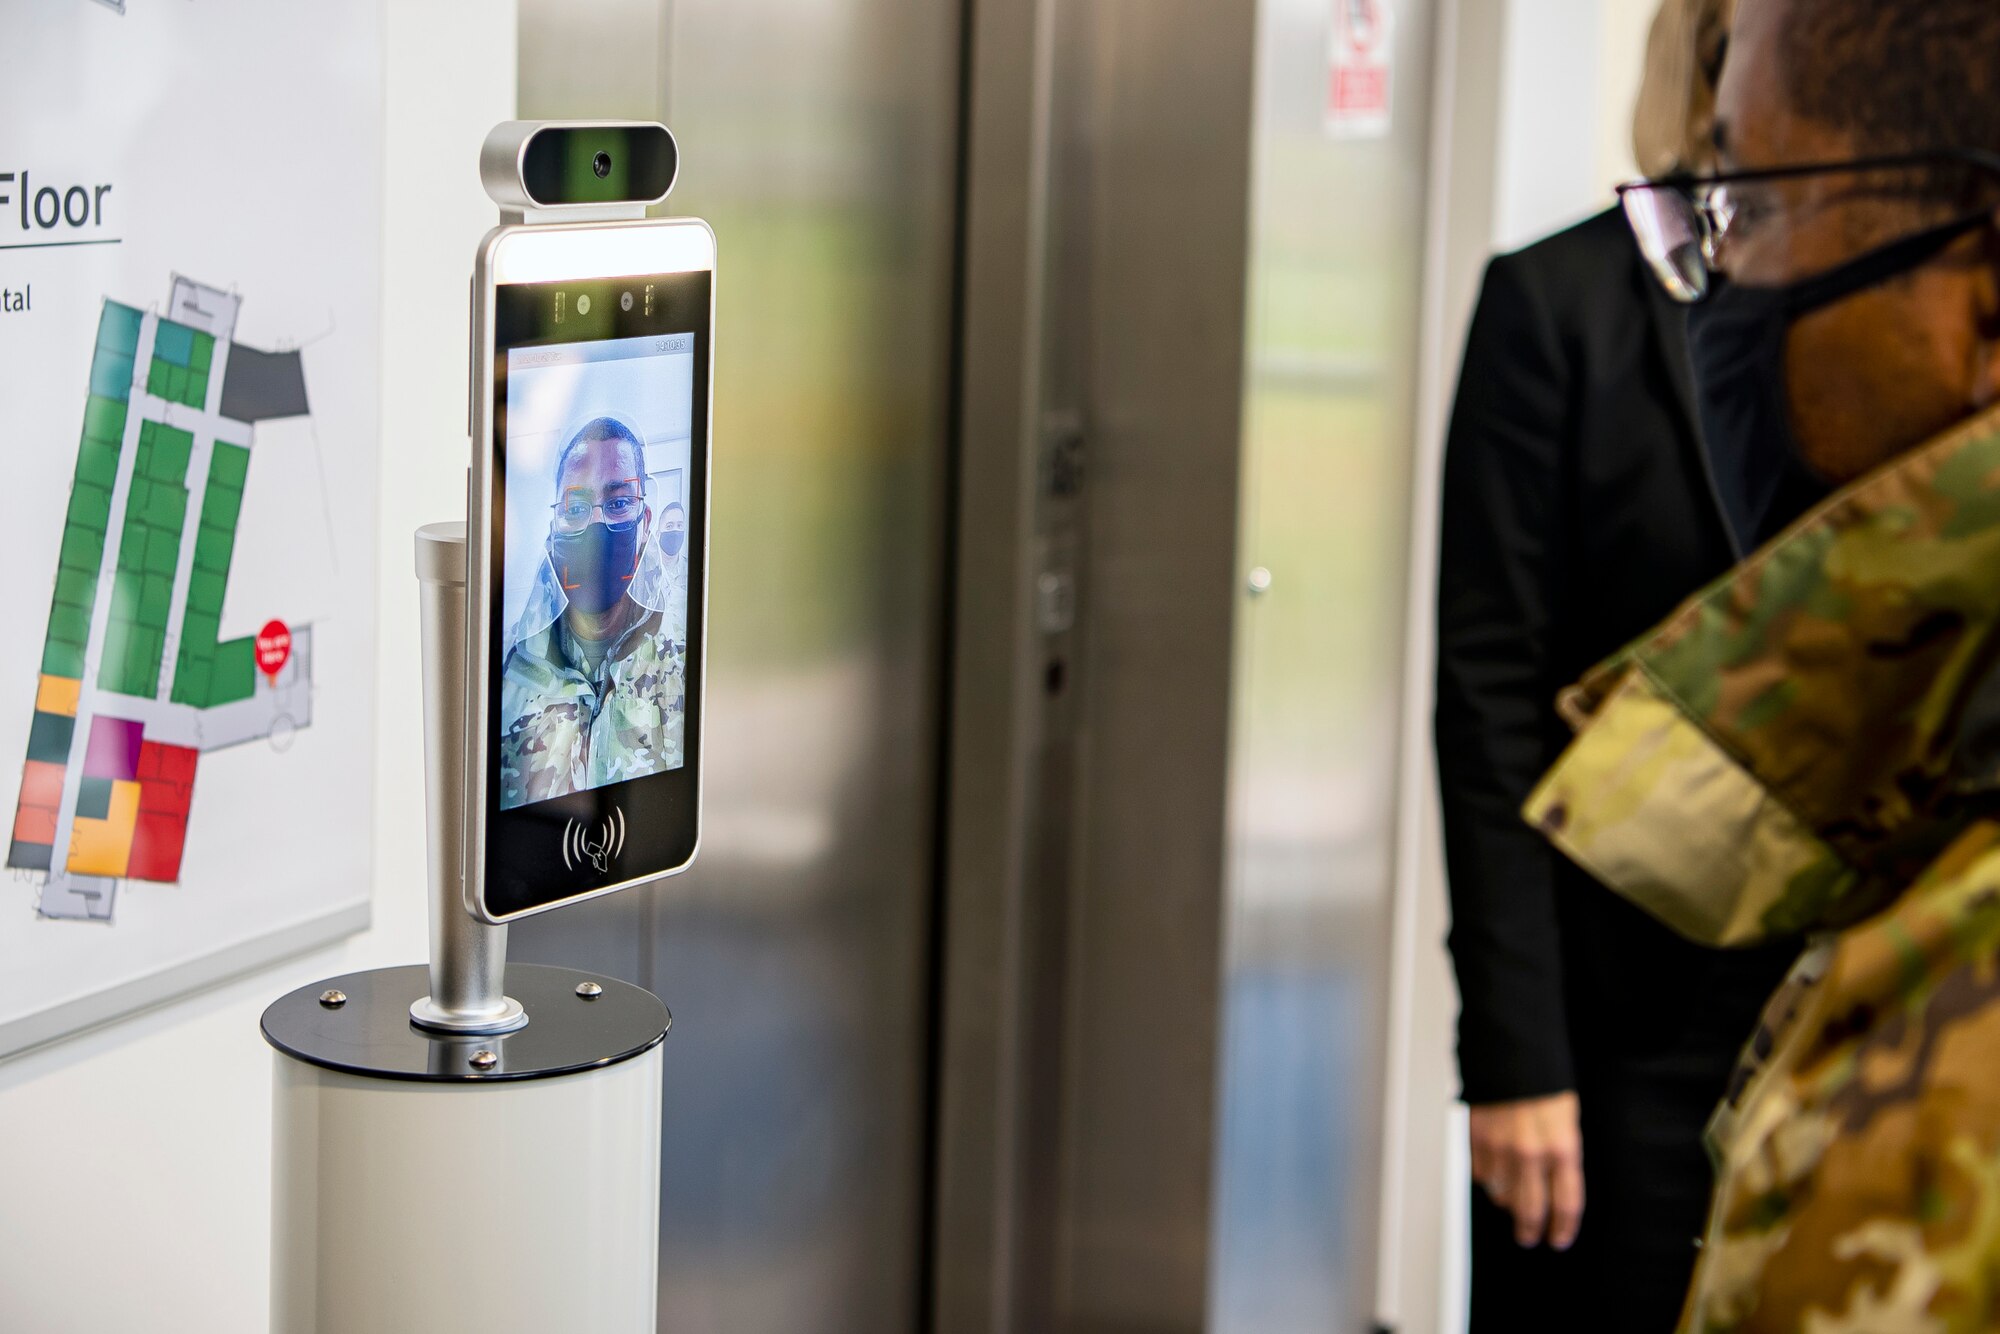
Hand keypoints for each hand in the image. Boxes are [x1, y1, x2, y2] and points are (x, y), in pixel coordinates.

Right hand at [1469, 1092, 1584, 1250]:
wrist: (1510, 1051)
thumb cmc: (1543, 1083)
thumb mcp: (1566, 1121)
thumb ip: (1560, 1156)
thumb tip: (1549, 1189)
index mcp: (1563, 1147)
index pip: (1567, 1203)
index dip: (1563, 1228)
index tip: (1558, 1239)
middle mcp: (1532, 1153)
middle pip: (1531, 1209)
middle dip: (1530, 1229)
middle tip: (1528, 1237)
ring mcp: (1501, 1148)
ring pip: (1501, 1195)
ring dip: (1506, 1200)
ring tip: (1510, 1197)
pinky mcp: (1476, 1139)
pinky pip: (1481, 1175)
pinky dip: (1488, 1178)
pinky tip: (1494, 1170)